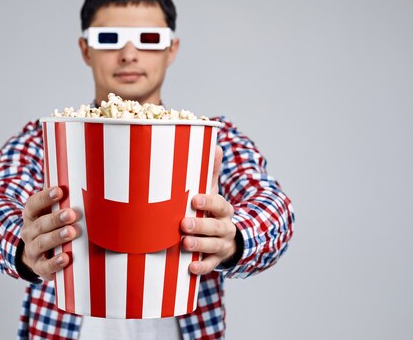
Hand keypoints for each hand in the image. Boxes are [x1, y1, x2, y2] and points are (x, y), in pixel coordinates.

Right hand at [20, 187, 78, 280]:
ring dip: (56, 237)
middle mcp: (28, 232)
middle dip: (55, 219)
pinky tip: (66, 258)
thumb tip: (86, 187)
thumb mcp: (49, 214)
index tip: (59, 191)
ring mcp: (32, 250)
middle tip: (70, 214)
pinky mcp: (38, 267)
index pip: (33, 204)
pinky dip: (55, 262)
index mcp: (31, 216)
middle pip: (40, 224)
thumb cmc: (49, 229)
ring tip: (71, 232)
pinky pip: (45, 266)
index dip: (45, 197)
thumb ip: (62, 204)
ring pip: (42, 243)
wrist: (34, 256)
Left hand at [180, 145, 237, 274]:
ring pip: (213, 246)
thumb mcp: (213, 191)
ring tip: (185, 244)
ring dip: (199, 245)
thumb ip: (211, 171)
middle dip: (200, 226)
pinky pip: (210, 266)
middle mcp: (225, 227)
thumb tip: (215, 144)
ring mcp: (222, 245)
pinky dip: (201, 268)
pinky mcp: (216, 260)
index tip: (194, 199)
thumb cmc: (212, 210)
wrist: (229, 238)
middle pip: (216, 227)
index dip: (208, 202)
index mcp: (224, 209)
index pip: (219, 204)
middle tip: (183, 224)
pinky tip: (190, 268)